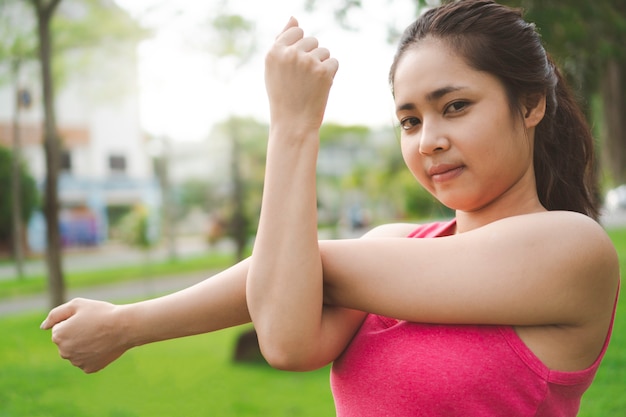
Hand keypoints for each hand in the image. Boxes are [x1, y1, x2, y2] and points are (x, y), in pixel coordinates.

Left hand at [40, 298, 129, 372]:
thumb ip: (55, 314)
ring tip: (100, 336)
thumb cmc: (101, 313)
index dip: (74, 321)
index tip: (87, 319)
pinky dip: (93, 354)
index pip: (60, 328)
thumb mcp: (77, 304)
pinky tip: (102, 346)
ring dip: (84, 345)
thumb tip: (43, 327)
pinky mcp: (88, 369)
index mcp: (58, 335)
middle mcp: (63, 352)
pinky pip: (86, 360)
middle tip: (94, 327)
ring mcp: (76, 362)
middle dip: (77, 335)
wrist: (125, 327)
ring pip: (76, 352)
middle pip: (67, 342)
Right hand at [265, 17, 337, 135]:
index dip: (299, 48)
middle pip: (312, 40)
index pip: (296, 31)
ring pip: (324, 51)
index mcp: (274, 51)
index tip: (295, 66)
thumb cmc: (283, 95)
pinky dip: (330, 75)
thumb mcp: (275, 68)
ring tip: (310, 84)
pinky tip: (319, 88)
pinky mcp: (323, 71)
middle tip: (302, 80)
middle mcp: (290, 54)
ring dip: (321, 66)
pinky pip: (334, 62)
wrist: (293, 123)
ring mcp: (307, 62)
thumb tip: (294, 18)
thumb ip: (282, 41)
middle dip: (311, 57)